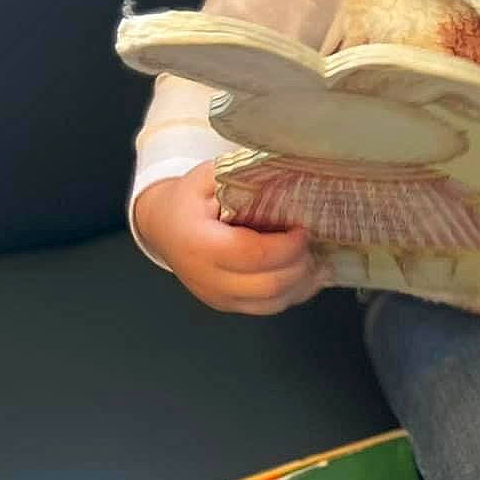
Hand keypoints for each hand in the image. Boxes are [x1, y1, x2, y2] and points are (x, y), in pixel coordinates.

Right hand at [133, 161, 324, 314]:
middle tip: (311, 242)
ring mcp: (217, 296)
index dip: (285, 246)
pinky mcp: (227, 305)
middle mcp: (206, 277)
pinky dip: (293, 293)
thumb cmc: (188, 200)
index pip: (252, 254)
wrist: (163, 227)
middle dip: (300, 265)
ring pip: (272, 303)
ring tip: (315, 258)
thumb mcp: (208, 176)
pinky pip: (267, 308)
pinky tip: (306, 273)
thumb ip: (242, 174)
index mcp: (199, 242)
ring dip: (301, 283)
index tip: (302, 229)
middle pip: (267, 285)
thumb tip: (286, 170)